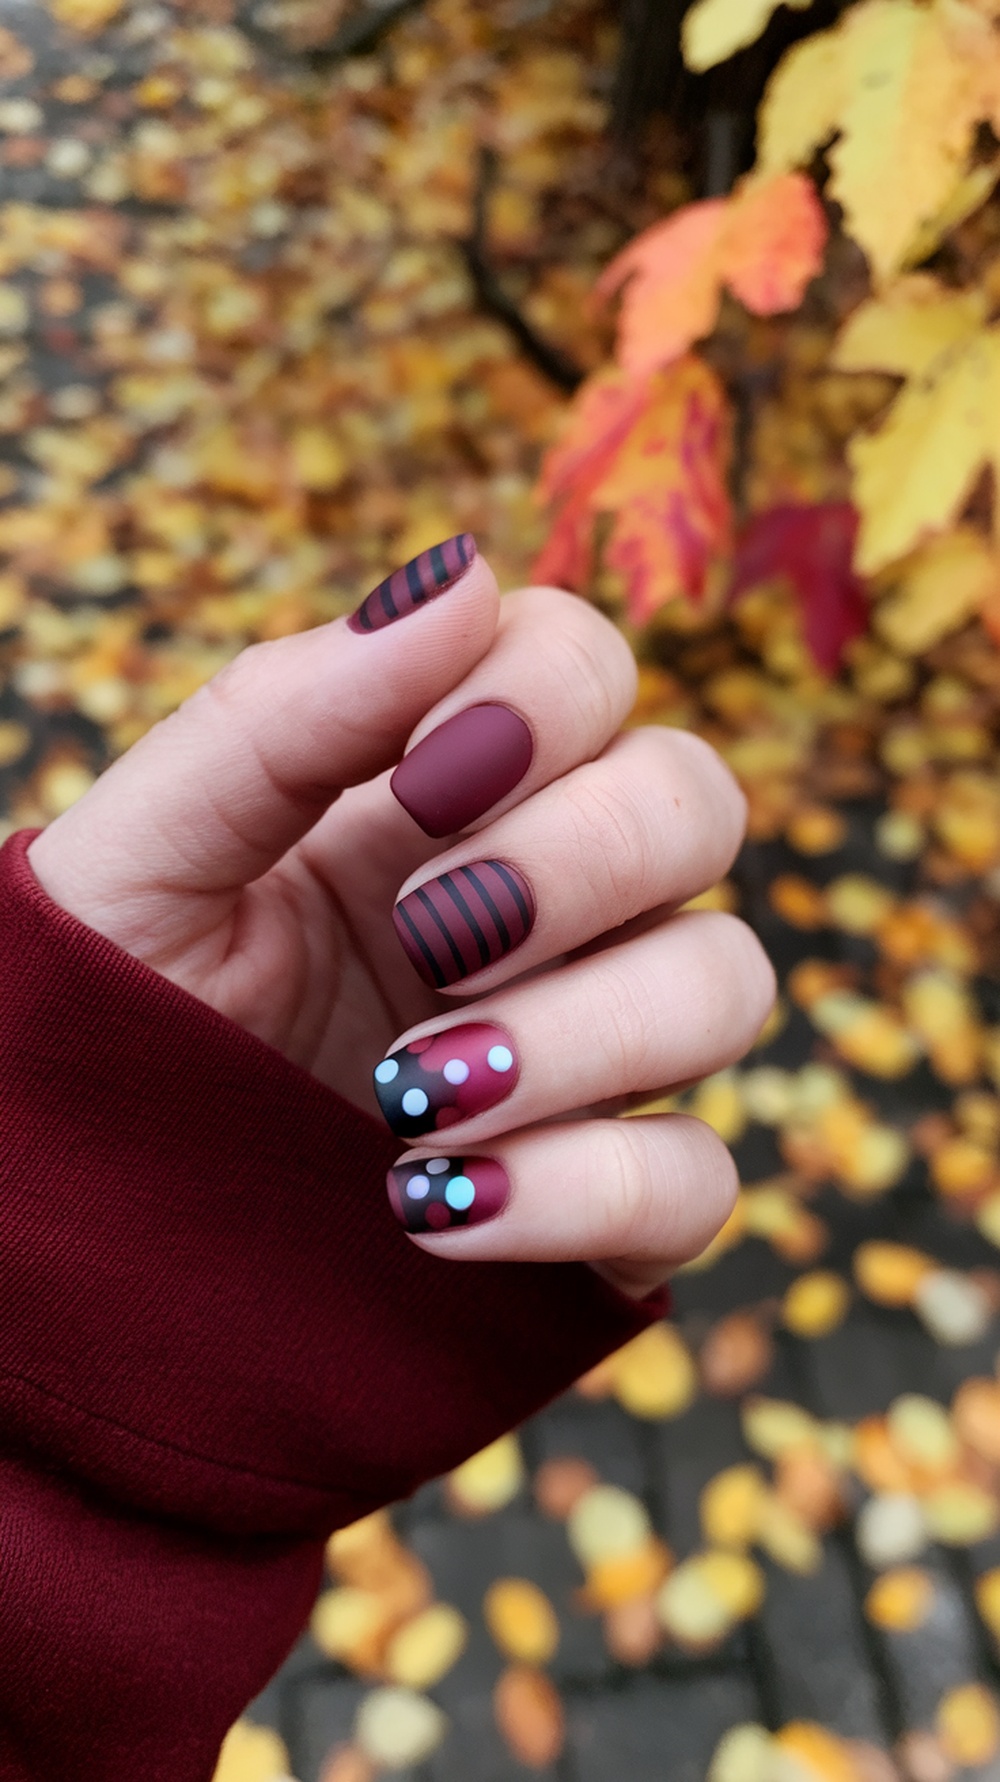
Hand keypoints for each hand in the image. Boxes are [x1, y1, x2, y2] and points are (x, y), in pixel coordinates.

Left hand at [27, 539, 773, 1297]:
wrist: (78, 1219)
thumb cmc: (105, 1013)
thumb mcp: (150, 852)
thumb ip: (286, 711)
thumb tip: (463, 573)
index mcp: (439, 796)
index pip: (587, 664)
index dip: (543, 698)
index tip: (422, 780)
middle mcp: (543, 906)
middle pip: (698, 803)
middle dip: (576, 859)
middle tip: (429, 932)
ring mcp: (586, 1055)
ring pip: (728, 984)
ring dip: (580, 1032)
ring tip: (405, 1095)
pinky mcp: (604, 1205)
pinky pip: (697, 1181)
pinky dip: (586, 1192)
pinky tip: (432, 1206)